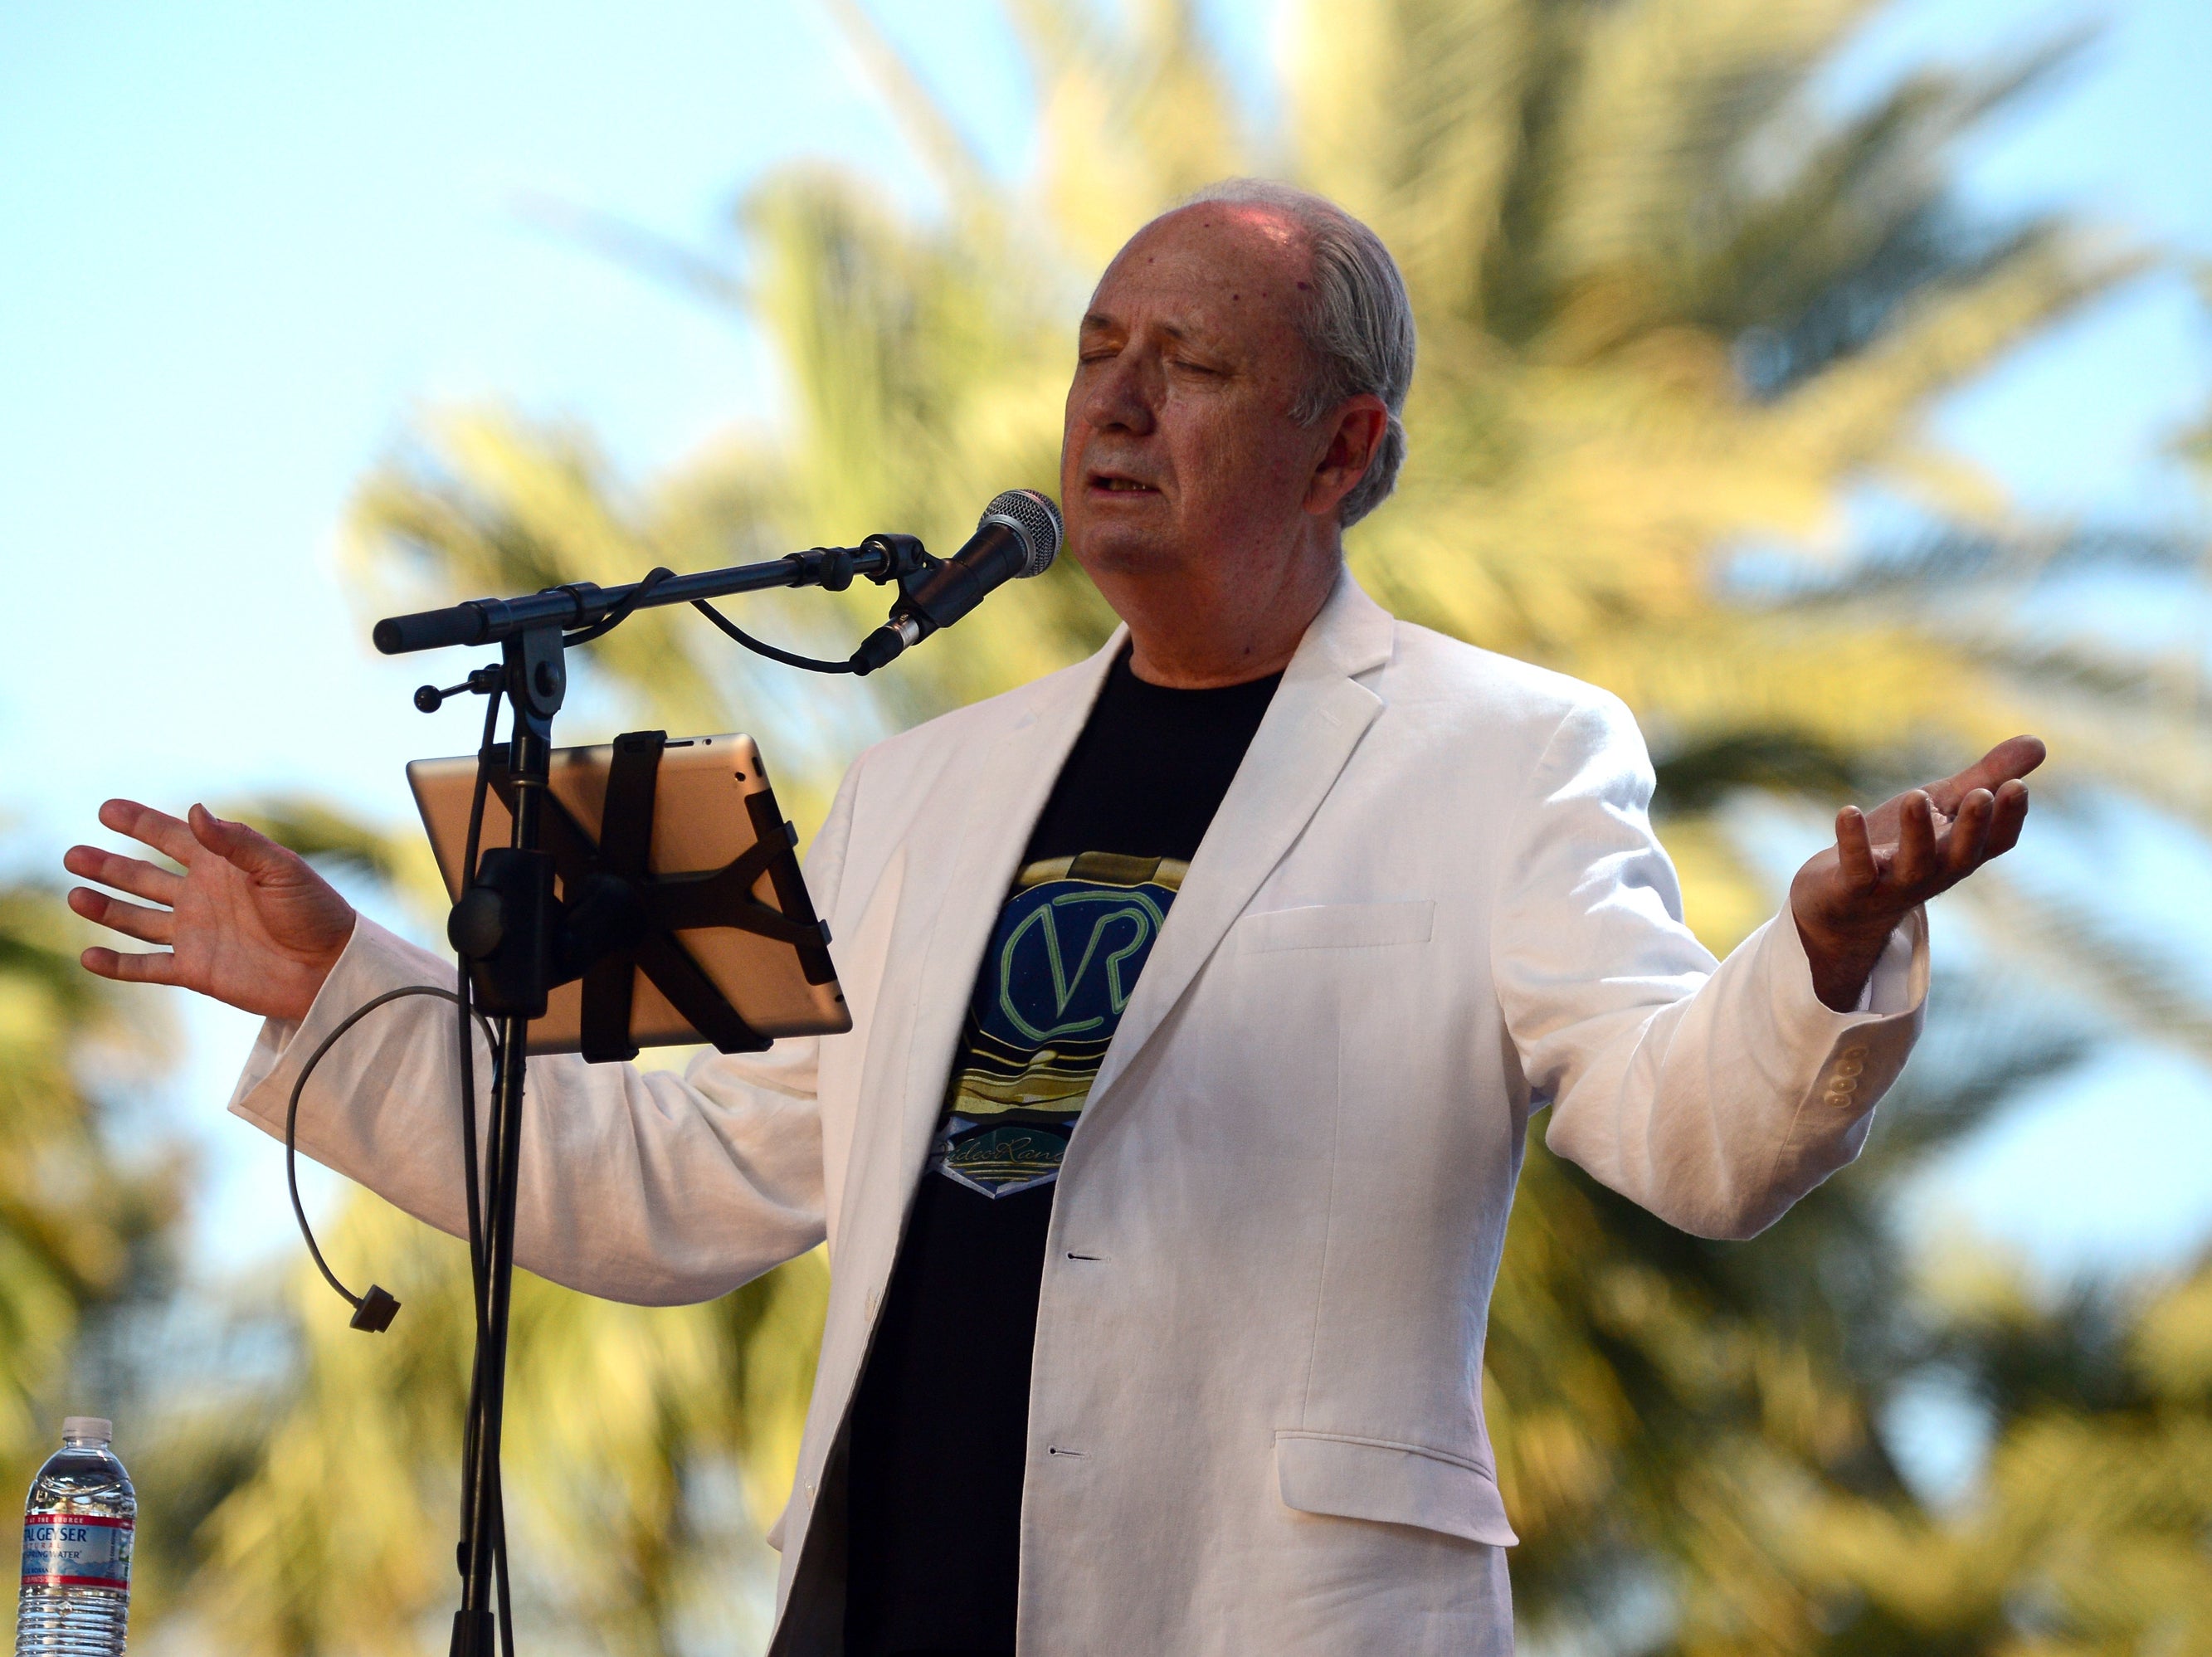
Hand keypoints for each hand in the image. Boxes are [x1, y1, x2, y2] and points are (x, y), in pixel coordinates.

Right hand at [65, 800, 355, 1021]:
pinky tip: (89, 955)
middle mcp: (203, 896)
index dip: (139, 823)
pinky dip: (118, 964)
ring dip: (106, 908)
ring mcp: (196, 934)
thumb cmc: (315, 912)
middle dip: (109, 866)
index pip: (171, 837)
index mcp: (222, 865)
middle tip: (73, 855)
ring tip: (74, 895)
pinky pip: (148, 967)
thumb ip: (236, 842)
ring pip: (138, 918)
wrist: (332, 968)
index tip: (106, 809)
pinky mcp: (196, 970)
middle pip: (143, 877)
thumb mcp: (281, 868)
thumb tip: (195, 810)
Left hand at [1790, 735, 2044, 1011]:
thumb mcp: (1942, 806)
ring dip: (1917, 832)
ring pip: (1913, 864)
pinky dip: (1852, 842)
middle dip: (1972, 827)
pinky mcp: (1852, 889)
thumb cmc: (1898, 845)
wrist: (1838, 902)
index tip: (2018, 786)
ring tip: (1916, 796)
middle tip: (1981, 795)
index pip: (1997, 841)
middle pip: (1961, 855)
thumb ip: (1985, 777)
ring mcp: (1894, 885)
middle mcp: (1934, 873)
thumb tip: (2040, 743)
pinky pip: (1856, 869)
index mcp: (1961, 853)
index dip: (2009, 818)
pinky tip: (1847, 811)